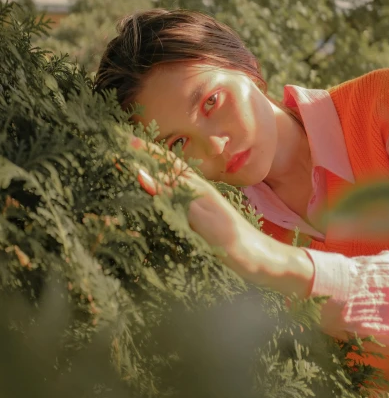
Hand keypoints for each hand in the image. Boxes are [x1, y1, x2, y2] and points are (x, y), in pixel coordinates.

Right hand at [127, 135, 271, 281]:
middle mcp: (197, 192)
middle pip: (165, 167)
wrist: (261, 260)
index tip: (119, 137)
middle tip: (118, 144)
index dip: (143, 150)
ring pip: (170, 180)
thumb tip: (141, 175)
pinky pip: (174, 198)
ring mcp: (199, 205)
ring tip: (129, 163)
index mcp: (196, 188)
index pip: (164, 162)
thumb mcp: (202, 220)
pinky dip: (160, 191)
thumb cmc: (234, 243)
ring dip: (151, 170)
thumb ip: (175, 197)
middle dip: (143, 155)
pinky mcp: (200, 219)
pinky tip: (155, 195)